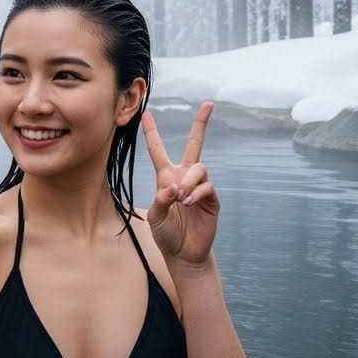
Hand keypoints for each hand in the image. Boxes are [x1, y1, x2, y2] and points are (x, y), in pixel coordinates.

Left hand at [142, 102, 219, 264]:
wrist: (183, 253)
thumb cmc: (166, 233)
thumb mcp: (155, 217)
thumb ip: (160, 200)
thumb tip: (174, 188)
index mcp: (166, 177)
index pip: (158, 150)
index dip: (152, 132)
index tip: (146, 114)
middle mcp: (184, 176)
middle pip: (194, 144)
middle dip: (201, 123)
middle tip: (208, 104)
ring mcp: (199, 186)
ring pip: (199, 167)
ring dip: (189, 181)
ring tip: (181, 199)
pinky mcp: (211, 199)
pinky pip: (207, 186)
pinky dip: (196, 193)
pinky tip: (188, 203)